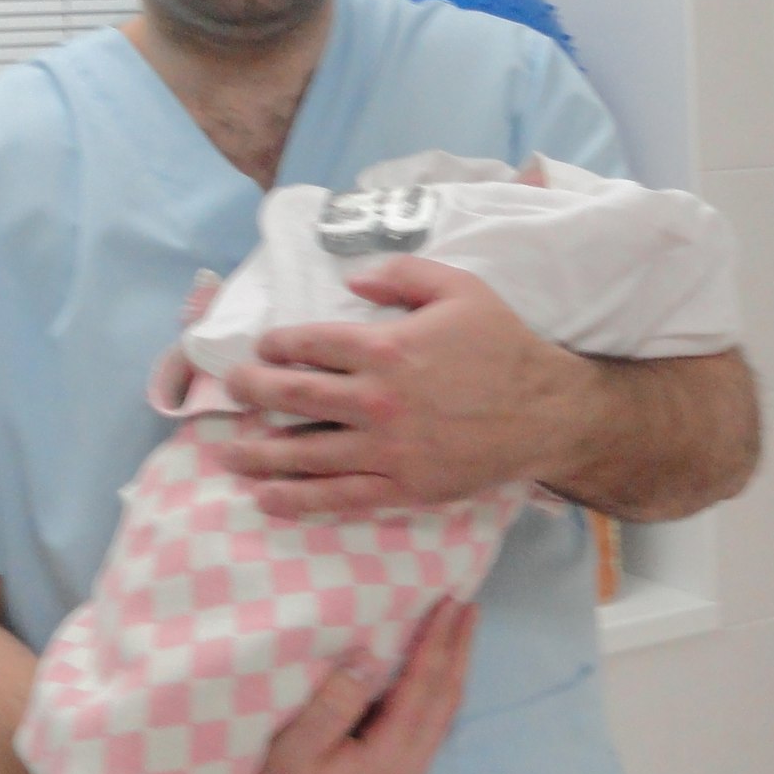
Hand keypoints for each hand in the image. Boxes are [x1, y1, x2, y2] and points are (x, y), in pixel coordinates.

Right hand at [132, 598, 476, 773]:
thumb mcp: (290, 751)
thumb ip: (332, 704)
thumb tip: (367, 657)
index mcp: (390, 762)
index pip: (425, 687)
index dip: (439, 641)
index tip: (450, 600)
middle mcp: (408, 773)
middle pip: (446, 700)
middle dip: (458, 649)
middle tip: (468, 604)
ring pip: (440, 715)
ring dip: (450, 668)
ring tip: (456, 629)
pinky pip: (425, 726)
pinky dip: (433, 690)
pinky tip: (427, 672)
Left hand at [211, 257, 599, 517]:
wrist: (546, 413)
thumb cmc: (503, 346)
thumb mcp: (460, 288)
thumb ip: (402, 274)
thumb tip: (351, 282)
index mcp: (385, 347)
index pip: (308, 344)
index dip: (275, 345)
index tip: (263, 349)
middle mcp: (376, 399)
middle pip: (291, 396)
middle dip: (251, 392)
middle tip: (232, 392)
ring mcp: (386, 448)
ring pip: (304, 454)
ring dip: (257, 453)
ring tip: (228, 454)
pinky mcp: (401, 487)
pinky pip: (337, 496)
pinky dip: (296, 499)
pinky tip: (266, 498)